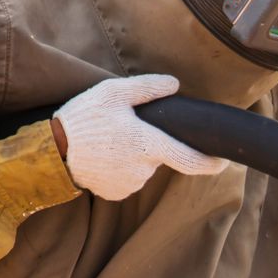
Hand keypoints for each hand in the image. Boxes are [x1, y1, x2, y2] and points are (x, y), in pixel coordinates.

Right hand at [52, 74, 226, 200]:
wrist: (53, 150)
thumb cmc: (85, 117)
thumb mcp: (115, 92)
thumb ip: (148, 88)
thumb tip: (174, 84)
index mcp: (148, 144)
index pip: (190, 159)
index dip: (210, 163)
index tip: (224, 161)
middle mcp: (143, 169)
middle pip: (160, 157)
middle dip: (151, 144)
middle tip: (125, 129)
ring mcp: (129, 184)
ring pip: (143, 168)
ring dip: (134, 156)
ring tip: (109, 141)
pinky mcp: (116, 193)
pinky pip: (128, 179)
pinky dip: (121, 169)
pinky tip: (104, 156)